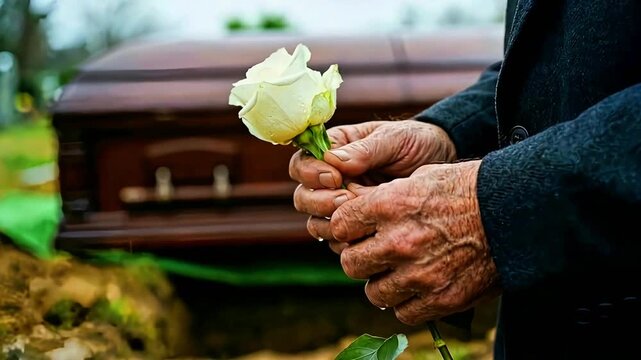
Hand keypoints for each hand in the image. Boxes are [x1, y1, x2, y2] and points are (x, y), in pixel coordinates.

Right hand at [290, 120, 456, 249]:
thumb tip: (332, 161)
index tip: (335, 177)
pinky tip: (368, 235)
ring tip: (360, 217)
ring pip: (316, 223)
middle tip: (345, 200)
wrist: (443, 165)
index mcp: (333, 151)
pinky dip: (348, 241)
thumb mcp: (394, 139)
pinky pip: (339, 241)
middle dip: (319, 202)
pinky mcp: (356, 228)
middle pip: (303, 197)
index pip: (302, 164)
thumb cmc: (416, 143)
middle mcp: (330, 180)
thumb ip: (365, 151)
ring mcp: (341, 207)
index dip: (311, 173)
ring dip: (331, 224)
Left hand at [330, 160, 498, 324]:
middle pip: (350, 263)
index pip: (339, 226)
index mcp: (389, 206)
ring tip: (399, 272)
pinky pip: (403, 312)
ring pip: (374, 293)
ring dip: (382, 283)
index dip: (346, 228)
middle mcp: (399, 242)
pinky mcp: (440, 299)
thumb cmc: (466, 189)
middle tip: (375, 254)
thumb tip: (358, 214)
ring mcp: (419, 274)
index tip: (356, 230)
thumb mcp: (420, 178)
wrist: (513, 211)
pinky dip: (407, 303)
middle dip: (360, 258)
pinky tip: (419, 286)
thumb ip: (383, 200)